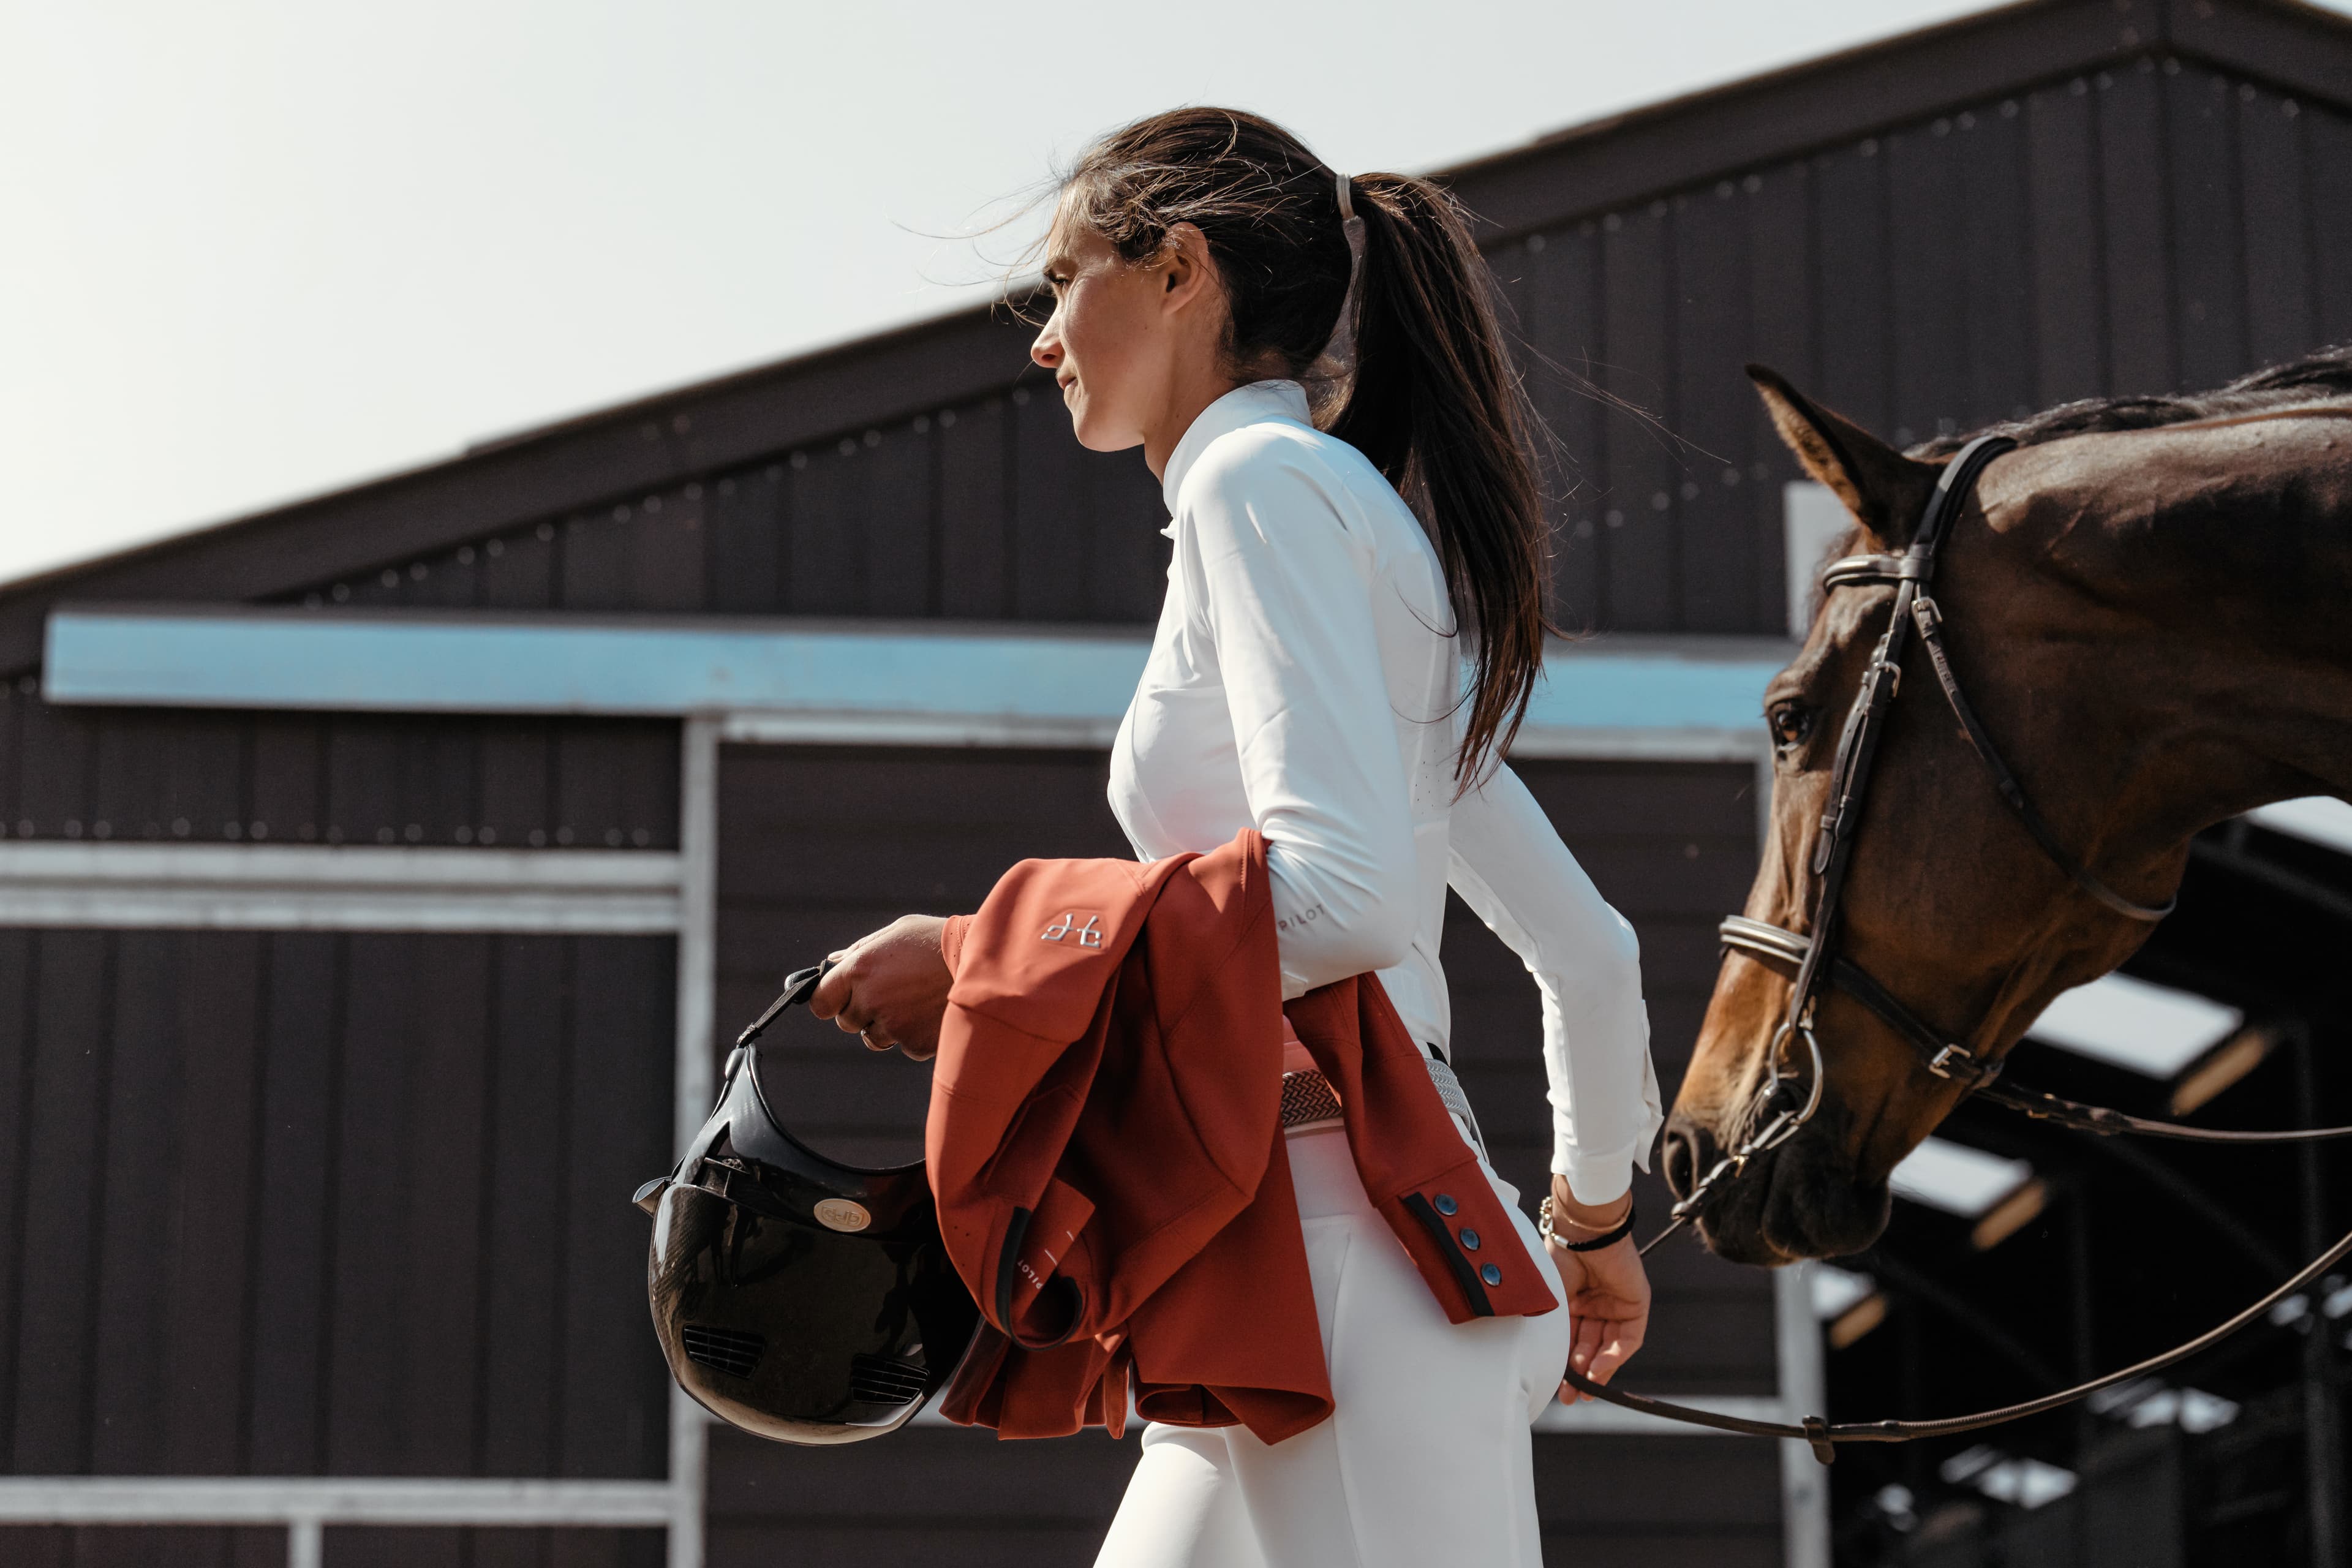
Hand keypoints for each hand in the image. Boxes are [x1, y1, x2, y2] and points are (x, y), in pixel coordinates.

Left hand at [807, 915, 952, 1060]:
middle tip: (892, 993)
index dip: (830, 1001)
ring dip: (888, 1025)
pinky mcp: (914, 1044)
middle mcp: (870, 999)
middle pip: (847, 1022)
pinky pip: (904, 1046)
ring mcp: (892, 1025)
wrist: (985, 961)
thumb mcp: (897, 933)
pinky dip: (915, 1034)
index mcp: (859, 969)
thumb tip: (832, 963)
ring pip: (874, 1038)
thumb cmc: (937, 940)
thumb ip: (861, 951)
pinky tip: (932, 1012)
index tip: (841, 998)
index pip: (820, 1002)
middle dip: (863, 1011)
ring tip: (917, 1000)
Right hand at [1545, 1178, 1649, 1402]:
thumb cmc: (1557, 1259)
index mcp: (1571, 1301)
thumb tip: (1538, 1360)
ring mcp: (1616, 1305)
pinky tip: (1599, 1370)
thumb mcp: (1548, 1300)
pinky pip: (1629, 1338)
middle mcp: (1595, 1304)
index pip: (1570, 1340)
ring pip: (1608, 1346)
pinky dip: (1615, 1356)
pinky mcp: (1636, 1304)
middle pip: (1590, 1347)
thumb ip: (1549, 1329)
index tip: (1556, 1388)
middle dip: (1580, 1375)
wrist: (1583, 1233)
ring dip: (1597, 1370)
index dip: (1564, 1365)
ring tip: (1584, 1390)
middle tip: (1570, 1398)